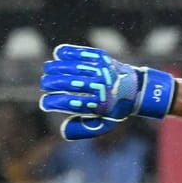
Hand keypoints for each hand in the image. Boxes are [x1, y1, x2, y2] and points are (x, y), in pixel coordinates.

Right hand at [37, 44, 176, 138]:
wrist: (137, 89)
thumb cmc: (114, 109)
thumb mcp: (102, 125)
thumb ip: (83, 129)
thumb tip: (63, 131)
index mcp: (98, 104)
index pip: (70, 102)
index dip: (53, 102)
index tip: (45, 104)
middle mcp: (99, 86)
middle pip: (69, 83)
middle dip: (52, 83)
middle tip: (44, 84)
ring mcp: (101, 71)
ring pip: (74, 67)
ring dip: (57, 67)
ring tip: (47, 69)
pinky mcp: (103, 59)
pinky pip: (84, 53)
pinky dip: (70, 52)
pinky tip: (58, 53)